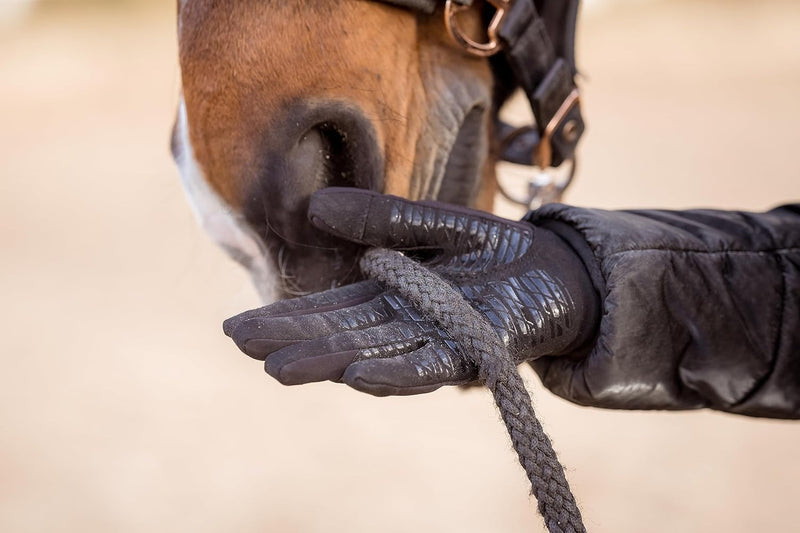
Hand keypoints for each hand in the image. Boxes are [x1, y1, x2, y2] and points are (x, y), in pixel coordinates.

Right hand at [223, 188, 599, 395]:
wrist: (564, 273)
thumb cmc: (496, 253)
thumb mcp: (433, 224)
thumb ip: (381, 219)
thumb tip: (315, 206)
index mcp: (392, 295)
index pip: (332, 308)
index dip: (288, 317)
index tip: (238, 326)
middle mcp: (408, 324)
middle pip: (344, 333)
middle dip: (296, 341)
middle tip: (243, 345)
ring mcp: (441, 340)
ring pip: (378, 352)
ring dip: (332, 362)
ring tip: (281, 369)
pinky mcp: (479, 350)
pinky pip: (434, 364)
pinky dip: (397, 371)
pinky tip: (358, 375)